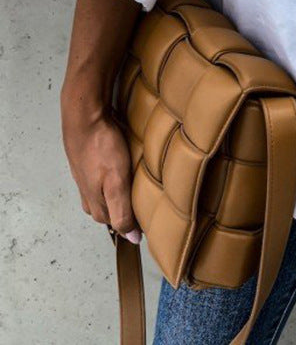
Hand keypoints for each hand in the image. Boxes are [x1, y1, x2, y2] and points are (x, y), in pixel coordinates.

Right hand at [61, 94, 140, 243]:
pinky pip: (102, 177)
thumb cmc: (101, 148)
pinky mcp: (87, 163)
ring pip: (105, 193)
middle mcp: (88, 194)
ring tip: (136, 187)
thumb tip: (132, 238)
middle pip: (111, 210)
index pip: (117, 224)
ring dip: (119, 193)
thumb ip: (123, 211)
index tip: (150, 219)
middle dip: (126, 209)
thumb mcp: (116, 183)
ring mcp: (85, 178)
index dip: (134, 223)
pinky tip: (120, 169)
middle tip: (146, 202)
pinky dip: (113, 177)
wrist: (84, 118)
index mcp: (95, 204)